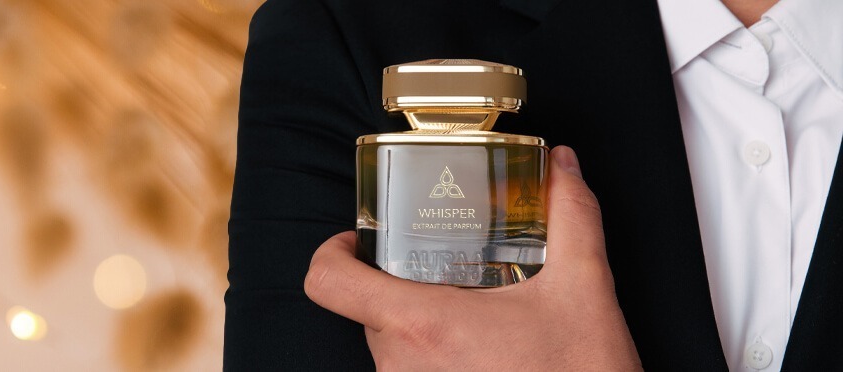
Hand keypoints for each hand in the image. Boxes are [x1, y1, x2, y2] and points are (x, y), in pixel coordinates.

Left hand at [303, 146, 640, 370]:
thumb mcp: (584, 291)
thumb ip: (572, 219)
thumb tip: (565, 169)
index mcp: (421, 325)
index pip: (328, 282)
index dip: (333, 255)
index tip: (357, 243)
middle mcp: (400, 366)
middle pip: (367, 311)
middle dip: (403, 291)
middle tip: (445, 276)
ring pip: (389, 349)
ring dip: (423, 331)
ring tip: (475, 322)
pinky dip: (436, 361)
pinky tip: (481, 356)